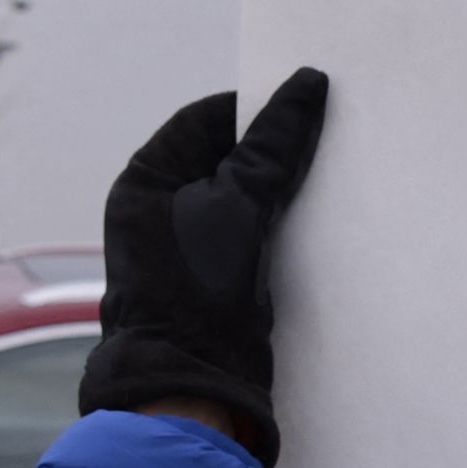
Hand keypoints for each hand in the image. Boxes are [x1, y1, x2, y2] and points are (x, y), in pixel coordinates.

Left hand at [80, 69, 329, 467]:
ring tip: (322, 175)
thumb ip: (273, 143)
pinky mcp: (208, 277)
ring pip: (238, 195)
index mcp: (143, 181)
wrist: (193, 383)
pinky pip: (245, 231)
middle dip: (270, 147)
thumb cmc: (199, 290)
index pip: (203, 119)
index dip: (253, 107)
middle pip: (222, 156)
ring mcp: (181, 246)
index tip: (302, 102)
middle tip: (322, 136)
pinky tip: (311, 220)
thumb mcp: (240, 204)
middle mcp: (154, 209)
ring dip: (277, 186)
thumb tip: (307, 84)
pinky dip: (276, 221)